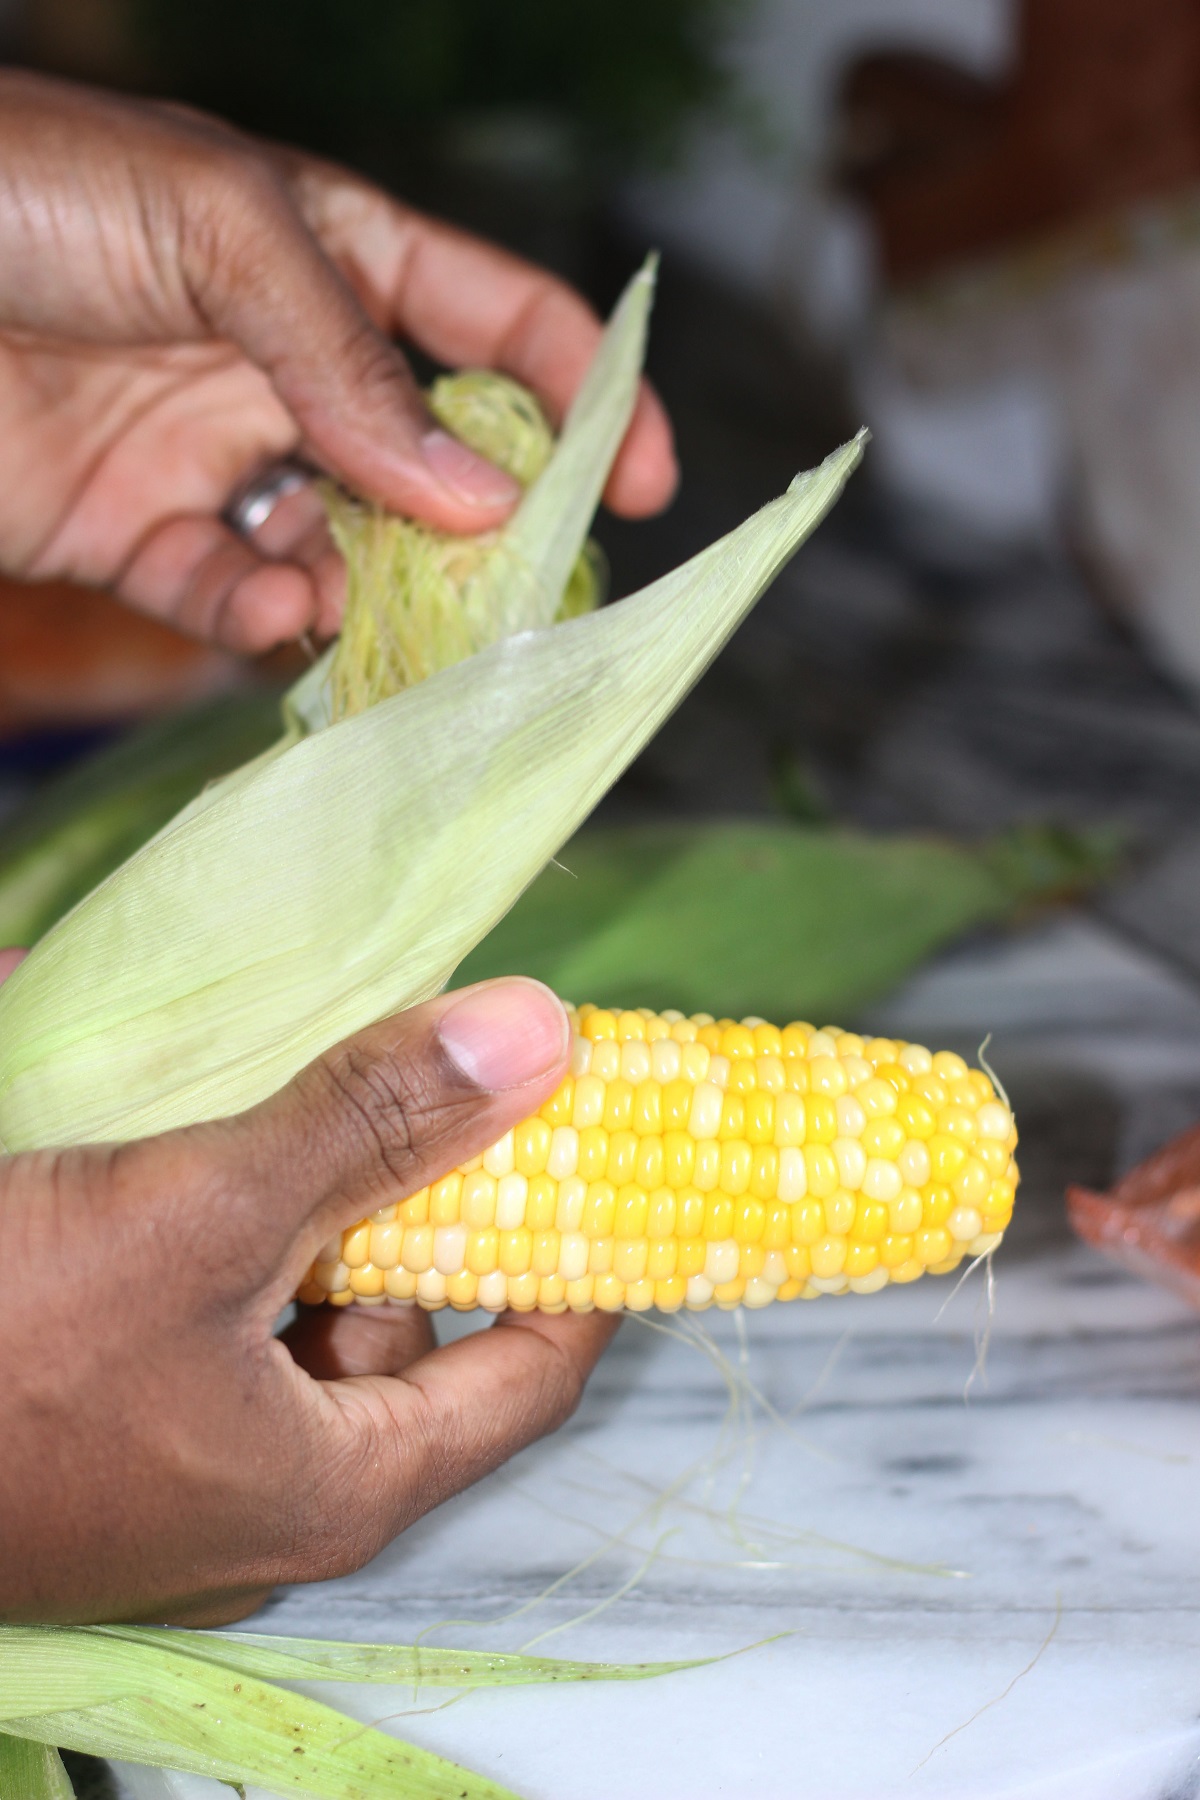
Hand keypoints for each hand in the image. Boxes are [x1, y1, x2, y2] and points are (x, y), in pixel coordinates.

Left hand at [0, 71, 676, 653]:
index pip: (491, 319)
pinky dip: (261, 618)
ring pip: (341, 548)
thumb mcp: (222, 232)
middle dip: (477, 534)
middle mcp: (286, 362)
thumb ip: (355, 363)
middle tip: (511, 600)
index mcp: (328, 255)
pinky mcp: (136, 533)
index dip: (584, 389)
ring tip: (359, 608)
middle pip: (428, 461)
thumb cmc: (26, 193)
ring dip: (367, 590)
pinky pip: (230, 595)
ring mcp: (215, 452)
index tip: (647, 482)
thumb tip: (479, 494)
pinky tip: (266, 612)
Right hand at [0, 974, 618, 1624]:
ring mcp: (176, 1457)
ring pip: (293, 1301)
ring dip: (297, 1192)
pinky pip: (200, 1298)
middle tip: (408, 1082)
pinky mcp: (100, 1414)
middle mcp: (267, 1487)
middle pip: (405, 1326)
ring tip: (279, 1096)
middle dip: (410, 1199)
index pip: (532, 1374)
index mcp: (335, 1480)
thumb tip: (540, 1039)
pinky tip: (166, 1131)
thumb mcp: (199, 1219)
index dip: (583, 1260)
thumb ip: (373, 1126)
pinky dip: (209, 1212)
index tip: (601, 1145)